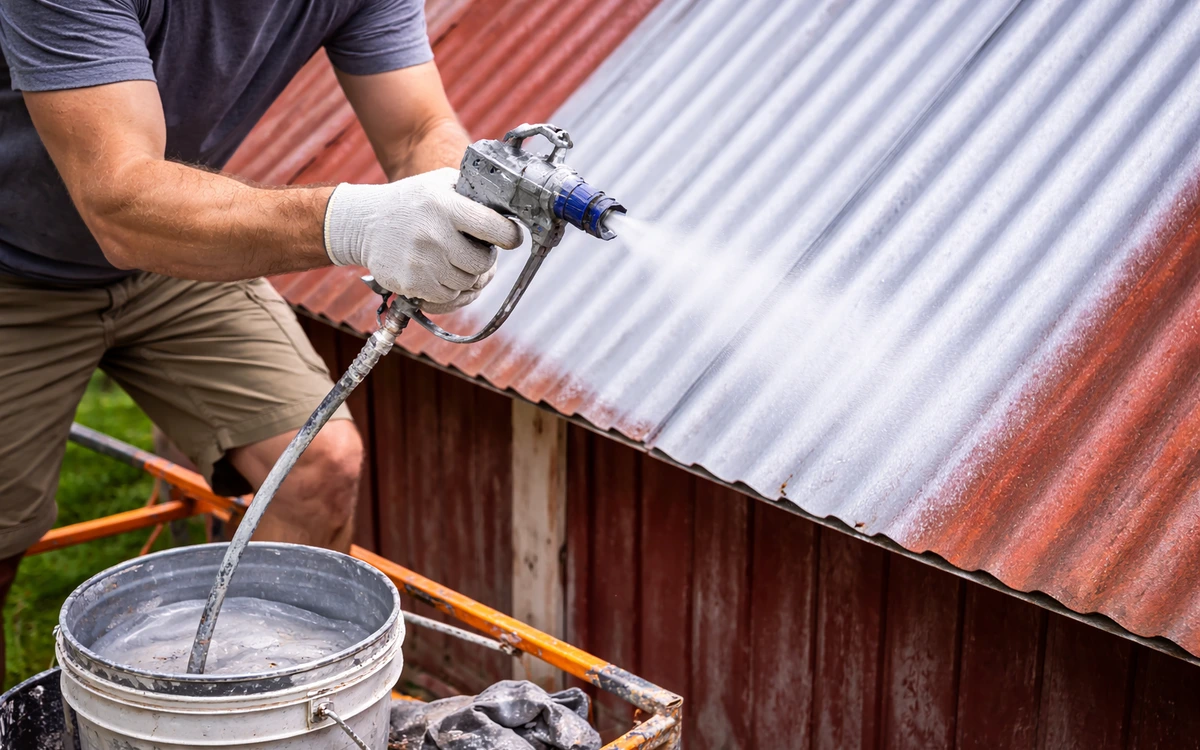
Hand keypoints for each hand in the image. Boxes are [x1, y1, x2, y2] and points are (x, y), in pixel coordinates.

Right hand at [323, 167, 521, 313]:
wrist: (364, 224)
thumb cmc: (411, 202)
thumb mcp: (439, 182)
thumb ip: (472, 190)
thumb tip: (509, 203)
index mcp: (445, 205)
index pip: (494, 228)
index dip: (509, 236)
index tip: (510, 238)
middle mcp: (434, 234)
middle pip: (483, 263)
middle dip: (484, 259)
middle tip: (475, 251)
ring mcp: (422, 261)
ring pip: (467, 283)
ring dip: (466, 275)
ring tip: (454, 260)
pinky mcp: (411, 283)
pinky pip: (447, 296)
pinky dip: (448, 288)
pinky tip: (438, 272)